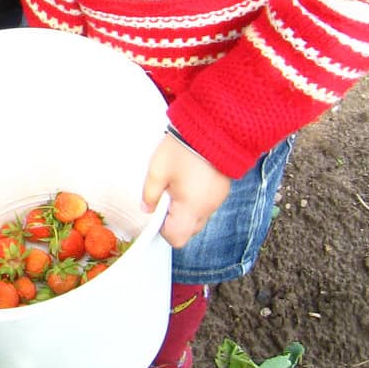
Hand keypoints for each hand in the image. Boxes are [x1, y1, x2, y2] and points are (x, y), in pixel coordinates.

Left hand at [141, 130, 230, 247]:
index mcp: (190, 208)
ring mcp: (216, 200)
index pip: (177, 238)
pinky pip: (206, 205)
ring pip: (198, 218)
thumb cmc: (182, 151)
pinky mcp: (221, 191)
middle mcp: (207, 209)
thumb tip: (147, 209)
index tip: (156, 213)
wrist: (213, 129)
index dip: (163, 231)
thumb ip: (149, 194)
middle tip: (165, 198)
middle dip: (174, 221)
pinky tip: (189, 182)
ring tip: (177, 187)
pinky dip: (196, 201)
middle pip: (189, 231)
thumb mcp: (157, 171)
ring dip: (185, 211)